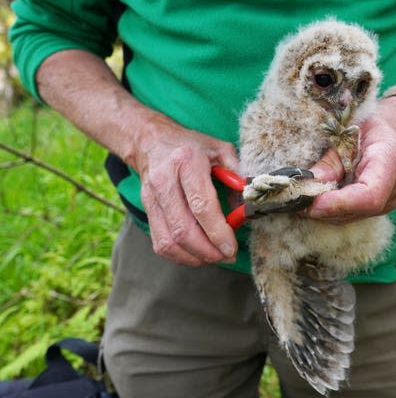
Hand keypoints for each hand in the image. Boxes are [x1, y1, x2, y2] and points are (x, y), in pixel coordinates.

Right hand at [134, 112, 239, 265]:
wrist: (151, 141)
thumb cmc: (192, 146)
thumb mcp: (220, 150)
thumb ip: (237, 176)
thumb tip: (246, 207)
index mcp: (187, 162)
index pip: (201, 206)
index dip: (218, 232)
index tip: (232, 247)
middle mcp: (165, 181)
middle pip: (183, 229)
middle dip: (208, 250)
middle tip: (227, 256)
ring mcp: (151, 198)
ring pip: (169, 241)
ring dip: (194, 257)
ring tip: (215, 257)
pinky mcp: (146, 210)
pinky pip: (160, 243)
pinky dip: (180, 256)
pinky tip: (197, 254)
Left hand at [306, 97, 395, 223]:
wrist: (390, 130)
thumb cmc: (366, 124)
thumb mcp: (344, 132)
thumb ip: (330, 160)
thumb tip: (307, 186)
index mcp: (391, 156)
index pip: (370, 194)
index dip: (339, 203)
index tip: (311, 203)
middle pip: (361, 208)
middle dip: (327, 208)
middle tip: (297, 201)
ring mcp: (394, 198)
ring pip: (357, 215)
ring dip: (328, 211)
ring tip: (305, 198)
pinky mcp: (385, 206)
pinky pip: (357, 214)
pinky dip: (335, 209)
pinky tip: (319, 199)